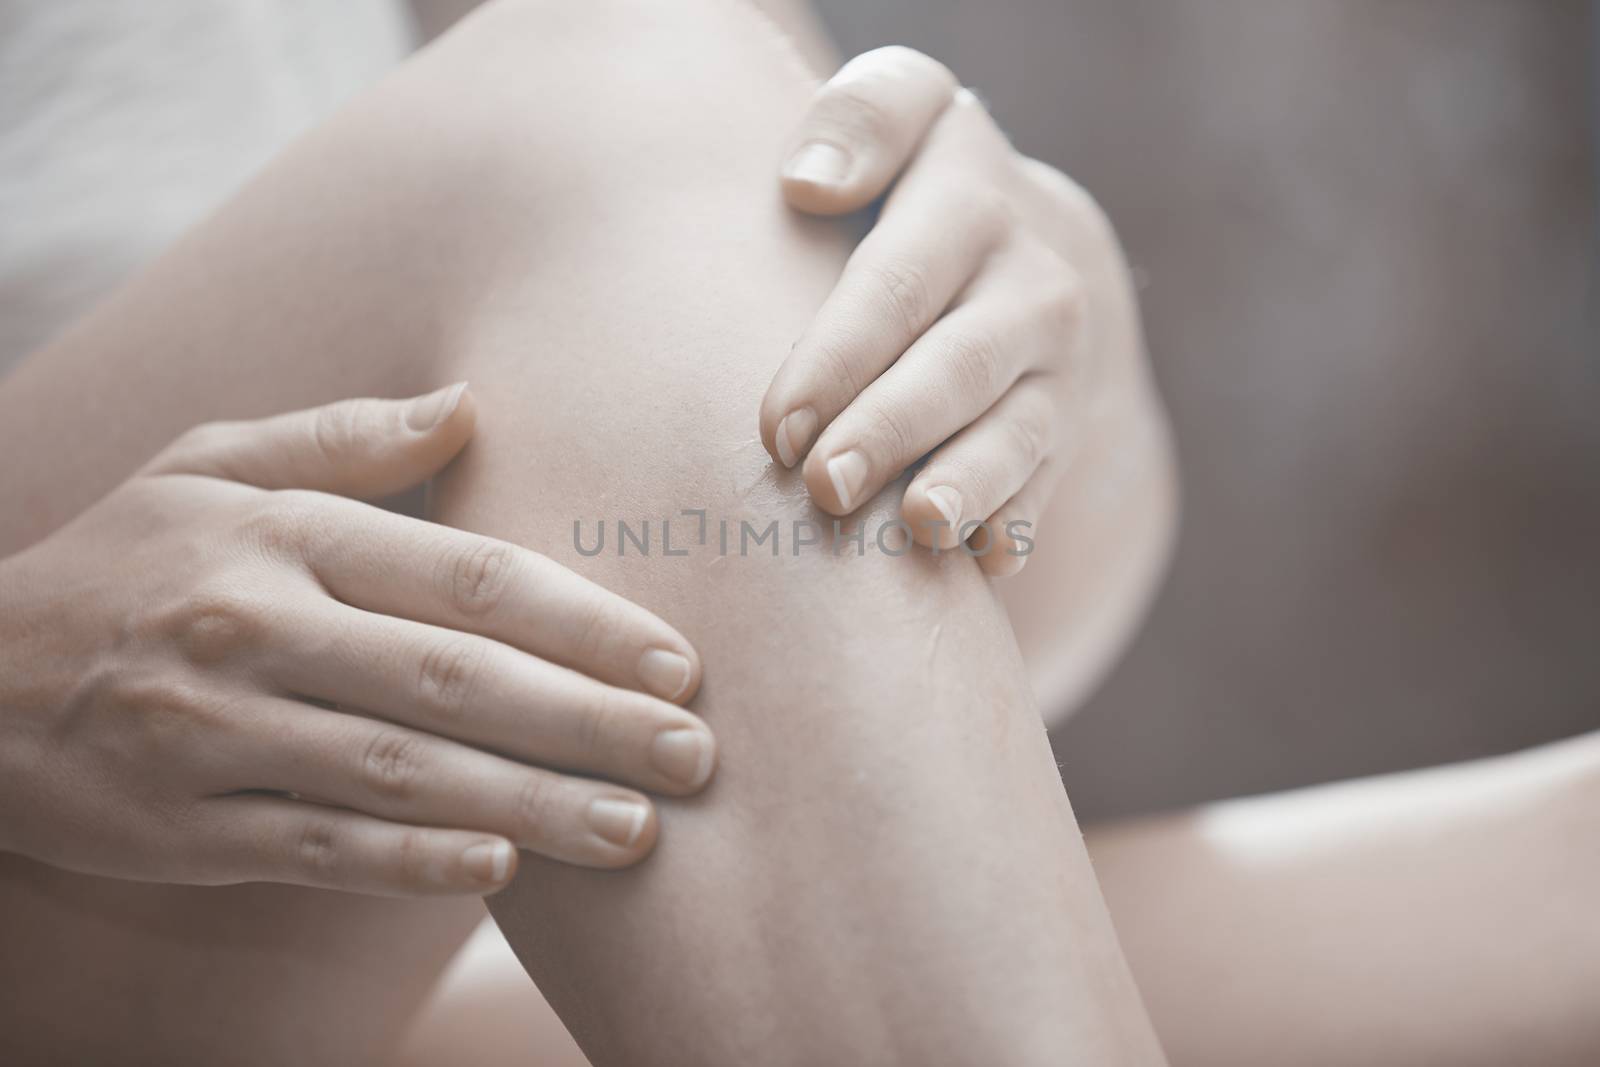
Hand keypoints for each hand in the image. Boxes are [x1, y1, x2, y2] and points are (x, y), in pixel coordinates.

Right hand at [0, 386, 714, 895]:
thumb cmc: (123, 562)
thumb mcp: (209, 466)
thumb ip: (343, 440)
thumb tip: (469, 401)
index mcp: (281, 534)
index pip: (462, 575)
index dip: (581, 621)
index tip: (675, 663)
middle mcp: (254, 626)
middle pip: (453, 678)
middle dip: (587, 722)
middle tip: (692, 755)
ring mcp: (216, 731)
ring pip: (401, 772)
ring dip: (529, 803)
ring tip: (636, 830)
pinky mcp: (185, 824)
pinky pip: (317, 847)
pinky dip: (410, 863)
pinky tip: (500, 871)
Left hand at [761, 47, 1170, 577]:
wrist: (1041, 254)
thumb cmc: (918, 192)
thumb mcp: (905, 119)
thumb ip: (857, 120)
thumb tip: (807, 185)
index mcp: (971, 190)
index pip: (900, 275)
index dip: (840, 348)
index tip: (778, 422)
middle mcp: (1031, 276)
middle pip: (956, 362)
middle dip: (889, 426)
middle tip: (821, 485)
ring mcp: (1058, 361)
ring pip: (1015, 431)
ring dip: (966, 483)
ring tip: (918, 527)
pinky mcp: (1069, 426)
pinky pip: (1046, 483)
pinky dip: (1015, 523)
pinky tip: (985, 561)